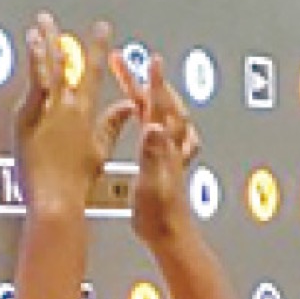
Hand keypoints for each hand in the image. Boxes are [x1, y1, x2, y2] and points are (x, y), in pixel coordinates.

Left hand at [15, 13, 133, 217]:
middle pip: (66, 66)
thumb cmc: (77, 184)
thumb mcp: (99, 152)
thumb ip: (112, 126)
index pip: (94, 74)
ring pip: (49, 69)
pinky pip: (33, 84)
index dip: (98, 49)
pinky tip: (32, 46)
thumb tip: (125, 109)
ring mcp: (48, 111)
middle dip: (62, 40)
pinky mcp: (29, 118)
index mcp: (86, 115)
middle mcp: (69, 108)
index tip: (101, 30)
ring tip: (40, 25)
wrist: (57, 200)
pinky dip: (34, 62)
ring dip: (45, 44)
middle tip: (54, 21)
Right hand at [110, 50, 200, 246]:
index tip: (149, 60)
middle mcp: (170, 147)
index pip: (159, 107)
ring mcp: (172, 155)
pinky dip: (162, 121)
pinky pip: (169, 135)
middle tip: (128, 64)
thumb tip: (154, 125)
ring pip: (166, 116)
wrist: (171, 238)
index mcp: (164, 147)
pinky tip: (158, 121)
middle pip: (161, 105)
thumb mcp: (151, 182)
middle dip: (147, 82)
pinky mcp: (169, 166)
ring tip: (141, 81)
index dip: (153, 82)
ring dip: (154, 96)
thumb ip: (152, 153)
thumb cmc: (160, 217)